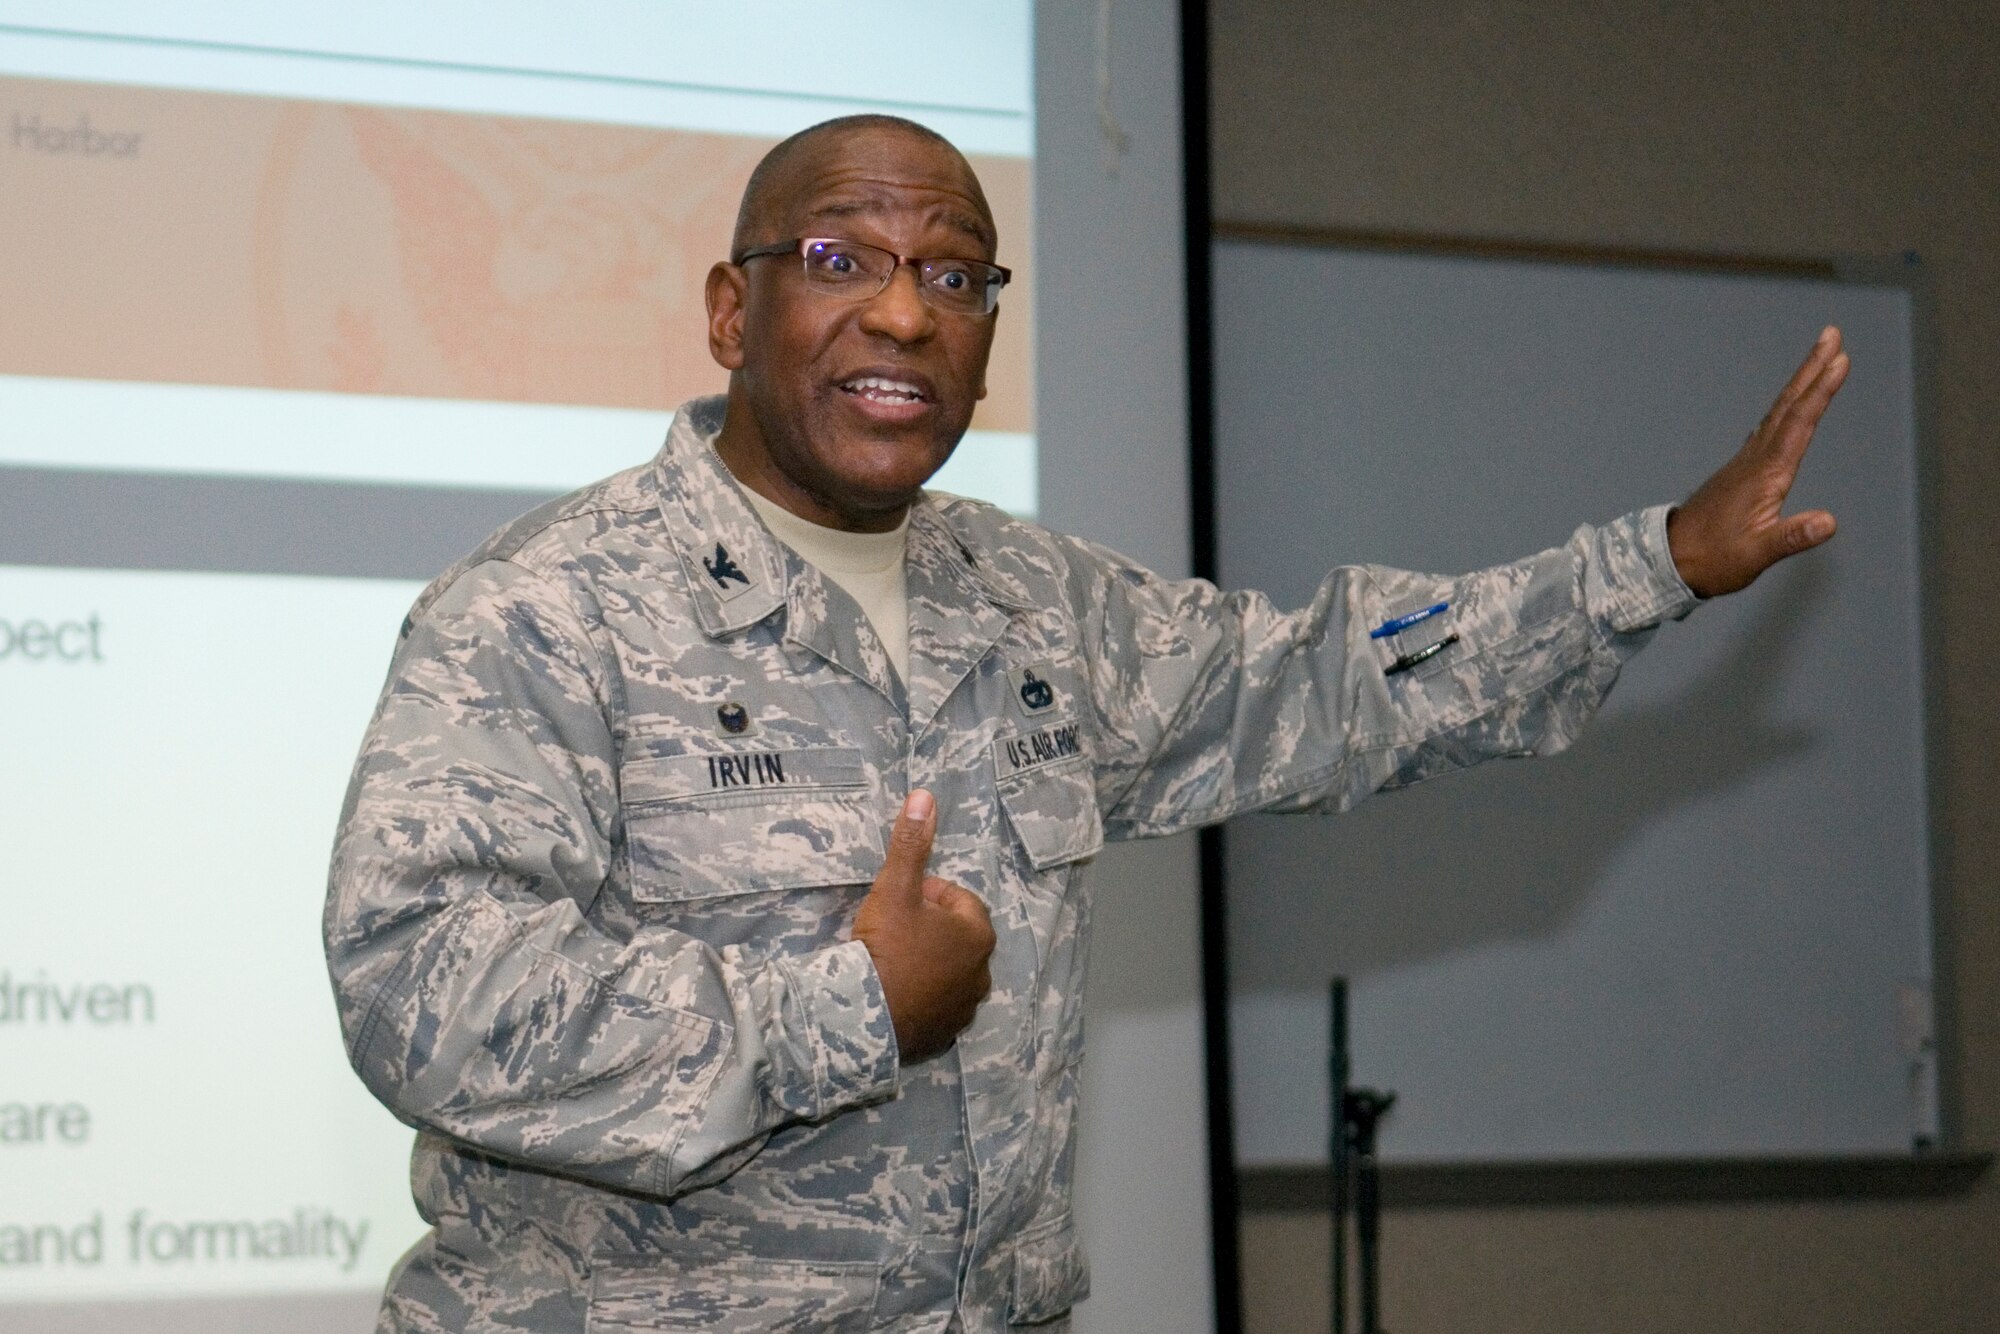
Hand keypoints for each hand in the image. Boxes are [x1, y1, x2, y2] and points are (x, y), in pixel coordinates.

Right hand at [851, 789, 995, 1061]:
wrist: (865, 1015)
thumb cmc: (886, 946)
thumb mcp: (896, 889)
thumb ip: (911, 844)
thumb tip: (925, 796)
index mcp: (977, 935)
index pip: (959, 900)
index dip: (928, 895)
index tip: (901, 901)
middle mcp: (982, 972)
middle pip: (956, 937)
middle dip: (930, 929)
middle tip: (893, 929)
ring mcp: (965, 1007)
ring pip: (948, 972)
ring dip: (928, 963)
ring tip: (892, 962)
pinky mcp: (945, 1033)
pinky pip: (937, 1006)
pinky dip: (922, 997)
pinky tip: (894, 993)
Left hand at [1667, 327, 1845, 597]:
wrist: (1671, 560)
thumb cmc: (1713, 559)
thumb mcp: (1755, 554)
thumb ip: (1791, 538)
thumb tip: (1828, 523)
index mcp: (1765, 474)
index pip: (1799, 424)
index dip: (1821, 391)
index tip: (1841, 359)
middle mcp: (1755, 460)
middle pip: (1789, 406)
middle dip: (1812, 369)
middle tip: (1832, 334)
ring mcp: (1746, 463)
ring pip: (1779, 413)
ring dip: (1801, 384)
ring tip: (1820, 358)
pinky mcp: (1741, 472)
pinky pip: (1769, 428)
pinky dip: (1786, 409)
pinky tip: (1788, 408)